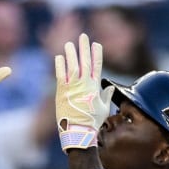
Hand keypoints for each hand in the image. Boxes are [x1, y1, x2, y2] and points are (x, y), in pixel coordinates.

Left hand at [54, 33, 114, 151]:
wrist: (78, 132)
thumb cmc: (92, 122)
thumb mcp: (104, 109)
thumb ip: (106, 96)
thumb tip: (109, 88)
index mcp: (95, 87)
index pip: (97, 66)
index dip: (97, 54)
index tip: (96, 44)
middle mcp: (83, 84)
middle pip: (84, 62)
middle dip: (84, 48)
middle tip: (83, 36)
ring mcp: (71, 87)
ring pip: (71, 66)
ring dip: (71, 53)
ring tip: (69, 43)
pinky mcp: (61, 92)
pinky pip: (60, 75)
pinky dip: (60, 65)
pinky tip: (59, 57)